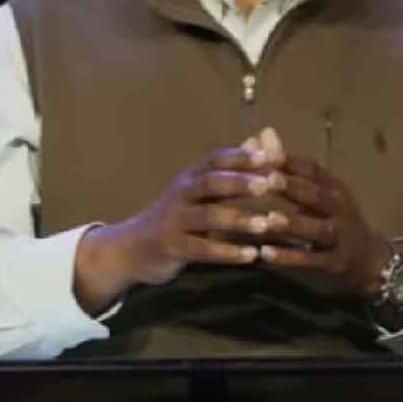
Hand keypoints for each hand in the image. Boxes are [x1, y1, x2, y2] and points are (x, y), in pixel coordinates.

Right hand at [72, 143, 284, 314]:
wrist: (132, 248)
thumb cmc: (175, 217)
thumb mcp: (197, 193)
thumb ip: (228, 174)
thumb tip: (261, 145)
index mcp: (191, 177)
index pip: (216, 159)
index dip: (242, 157)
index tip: (271, 157)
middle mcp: (181, 193)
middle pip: (211, 182)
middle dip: (240, 182)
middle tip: (270, 184)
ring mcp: (174, 220)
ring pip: (207, 216)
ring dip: (238, 219)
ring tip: (265, 225)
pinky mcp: (171, 247)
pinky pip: (201, 249)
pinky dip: (227, 252)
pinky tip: (250, 256)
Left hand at [255, 153, 396, 300]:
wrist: (370, 260)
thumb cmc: (334, 219)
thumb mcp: (316, 191)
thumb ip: (287, 166)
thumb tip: (264, 132)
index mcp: (332, 187)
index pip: (311, 170)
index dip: (288, 161)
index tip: (263, 154)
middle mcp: (339, 208)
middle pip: (317, 195)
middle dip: (293, 187)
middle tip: (268, 179)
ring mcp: (340, 237)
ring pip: (318, 228)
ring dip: (294, 224)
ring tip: (269, 220)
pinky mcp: (335, 263)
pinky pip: (312, 259)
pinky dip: (289, 257)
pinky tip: (266, 254)